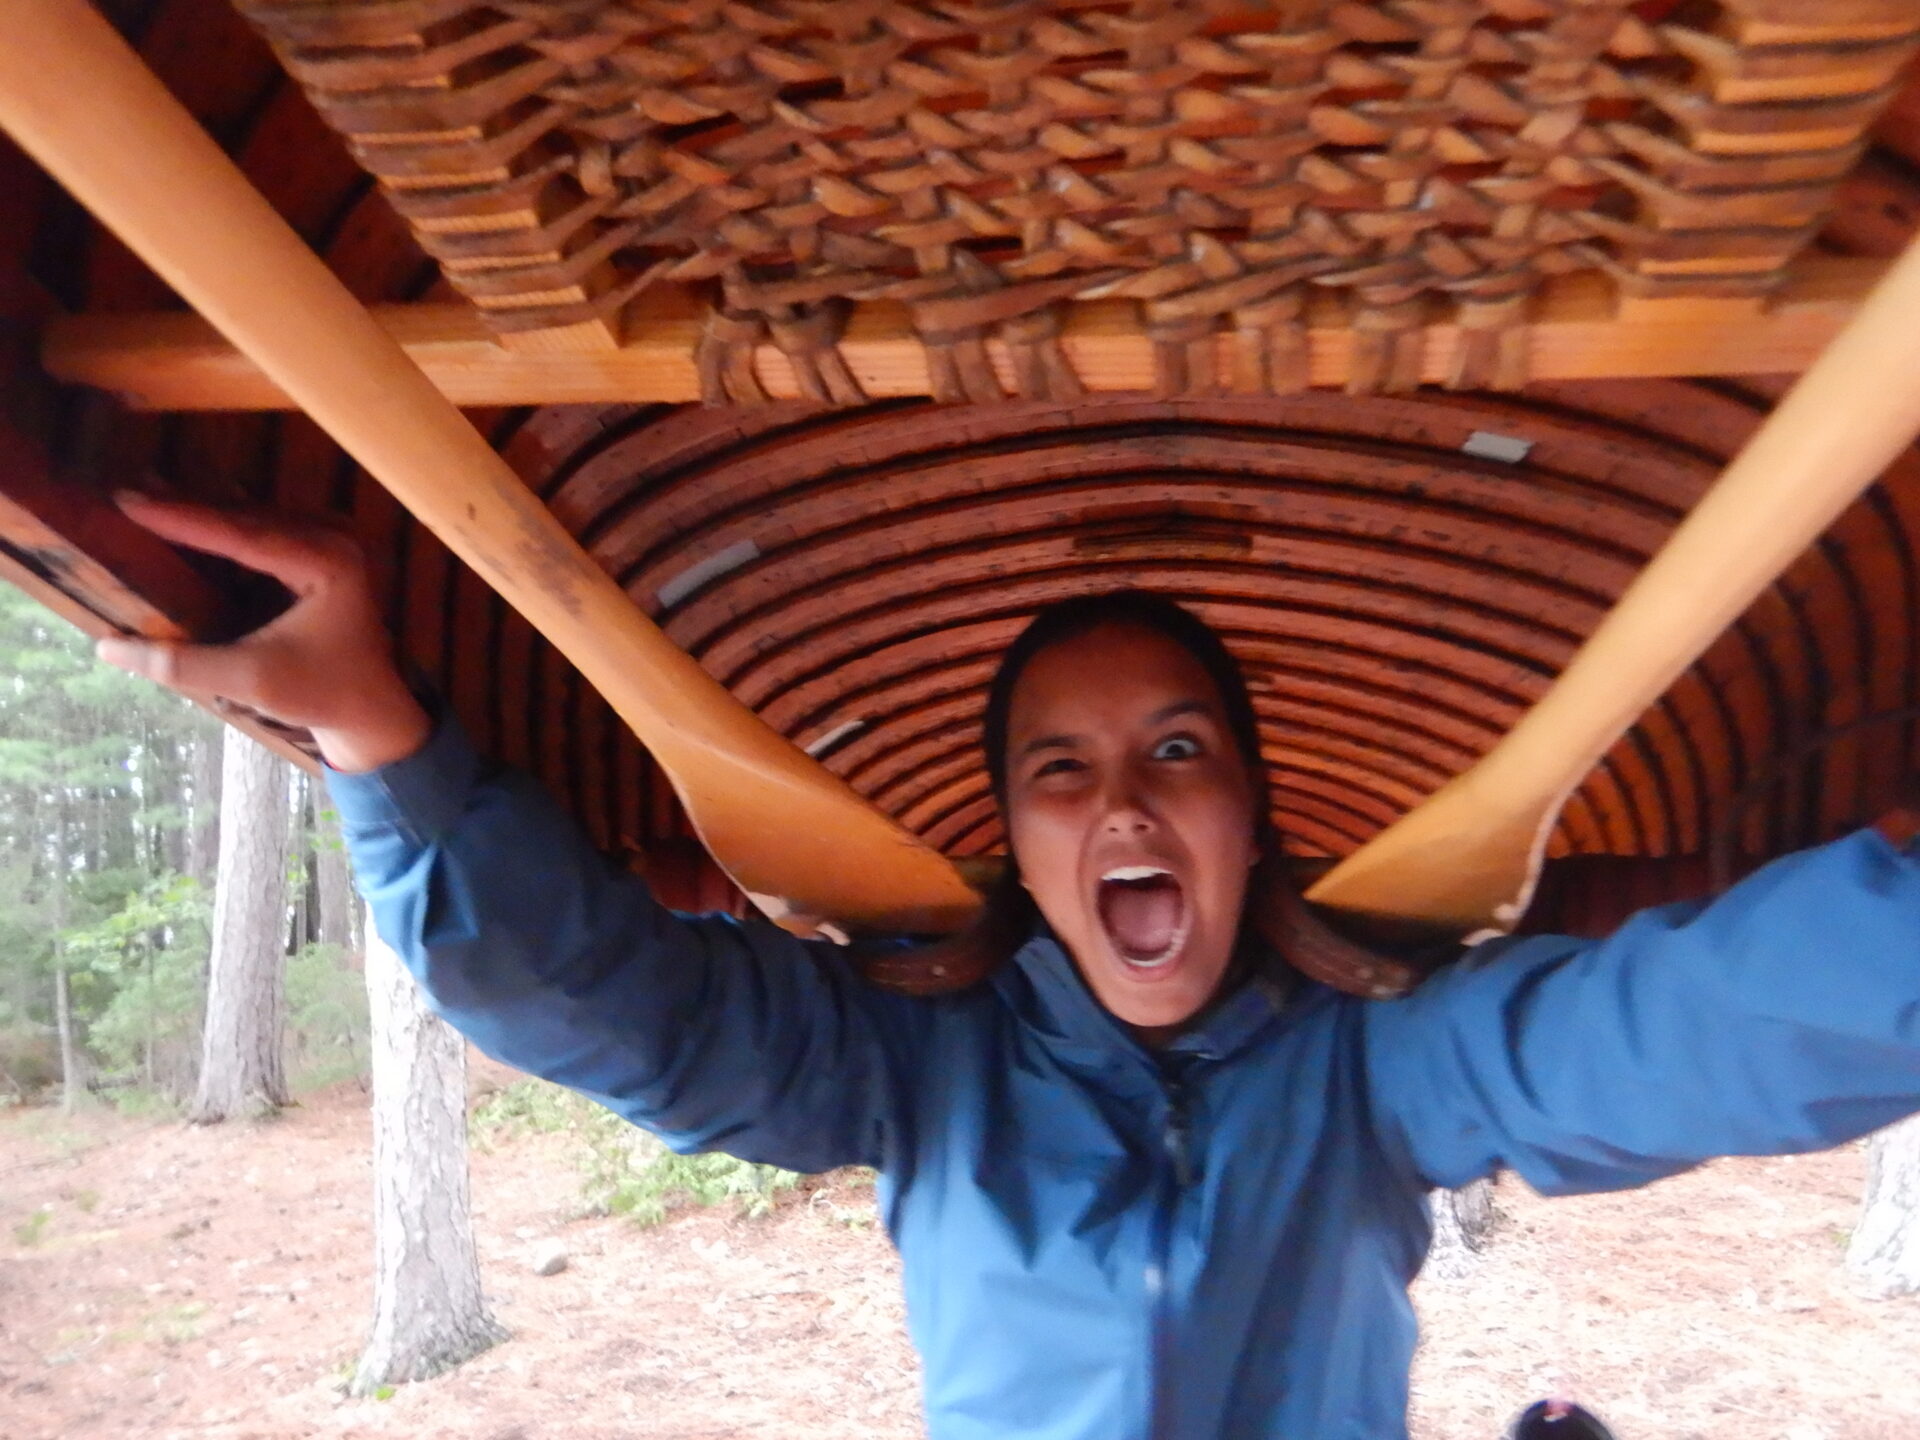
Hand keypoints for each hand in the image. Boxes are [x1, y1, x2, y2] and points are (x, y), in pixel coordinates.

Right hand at [95, 494, 431, 772]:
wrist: (369, 709)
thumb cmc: (320, 694)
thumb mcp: (249, 681)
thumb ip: (181, 664)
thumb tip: (106, 647)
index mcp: (328, 563)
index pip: (242, 532)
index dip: (181, 516)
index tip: (128, 501)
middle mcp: (333, 539)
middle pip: (245, 515)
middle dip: (184, 506)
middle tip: (125, 493)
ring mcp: (330, 540)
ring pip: (251, 516)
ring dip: (200, 511)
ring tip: (143, 498)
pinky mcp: (319, 550)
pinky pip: (262, 528)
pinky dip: (221, 526)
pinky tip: (180, 519)